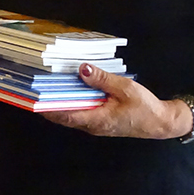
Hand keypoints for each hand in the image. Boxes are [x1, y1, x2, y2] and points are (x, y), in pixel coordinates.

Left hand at [40, 64, 189, 139]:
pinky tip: (68, 89)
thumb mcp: (125, 88)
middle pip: (63, 116)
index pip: (64, 114)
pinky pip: (79, 112)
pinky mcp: (99, 121)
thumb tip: (82, 69)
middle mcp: (92, 125)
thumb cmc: (145, 107)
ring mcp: (95, 124)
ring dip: (58, 102)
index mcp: (96, 120)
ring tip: (46, 85)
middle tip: (35, 87)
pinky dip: (71, 102)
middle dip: (48, 103)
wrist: (161, 123)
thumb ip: (102, 79)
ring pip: (70, 114)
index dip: (46, 107)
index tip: (33, 97)